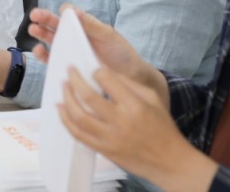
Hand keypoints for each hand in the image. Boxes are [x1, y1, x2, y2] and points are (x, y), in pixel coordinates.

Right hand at [29, 4, 152, 86]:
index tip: (59, 12)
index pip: (69, 15)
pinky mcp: (69, 68)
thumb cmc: (121, 53)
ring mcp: (71, 52)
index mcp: (85, 26)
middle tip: (34, 16)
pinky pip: (52, 60)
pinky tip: (39, 51)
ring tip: (33, 30)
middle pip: (56, 26)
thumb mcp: (108, 35)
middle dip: (44, 19)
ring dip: (40, 35)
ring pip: (51, 41)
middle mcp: (76, 37)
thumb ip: (91, 24)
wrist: (130, 78)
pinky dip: (44, 56)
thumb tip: (72, 10)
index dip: (62, 11)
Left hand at [61, 67, 217, 191]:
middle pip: (88, 96)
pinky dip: (66, 120)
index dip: (97, 71)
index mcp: (134, 105)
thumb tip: (106, 72)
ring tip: (64, 87)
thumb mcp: (153, 98)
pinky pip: (78, 134)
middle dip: (75, 80)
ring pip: (78, 116)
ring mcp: (109, 137)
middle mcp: (120, 120)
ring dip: (67, 99)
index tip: (93, 69)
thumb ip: (130, 83)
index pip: (107, 80)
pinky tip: (62, 109)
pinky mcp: (103, 150)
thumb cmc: (162, 127)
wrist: (168, 160)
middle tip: (70, 71)